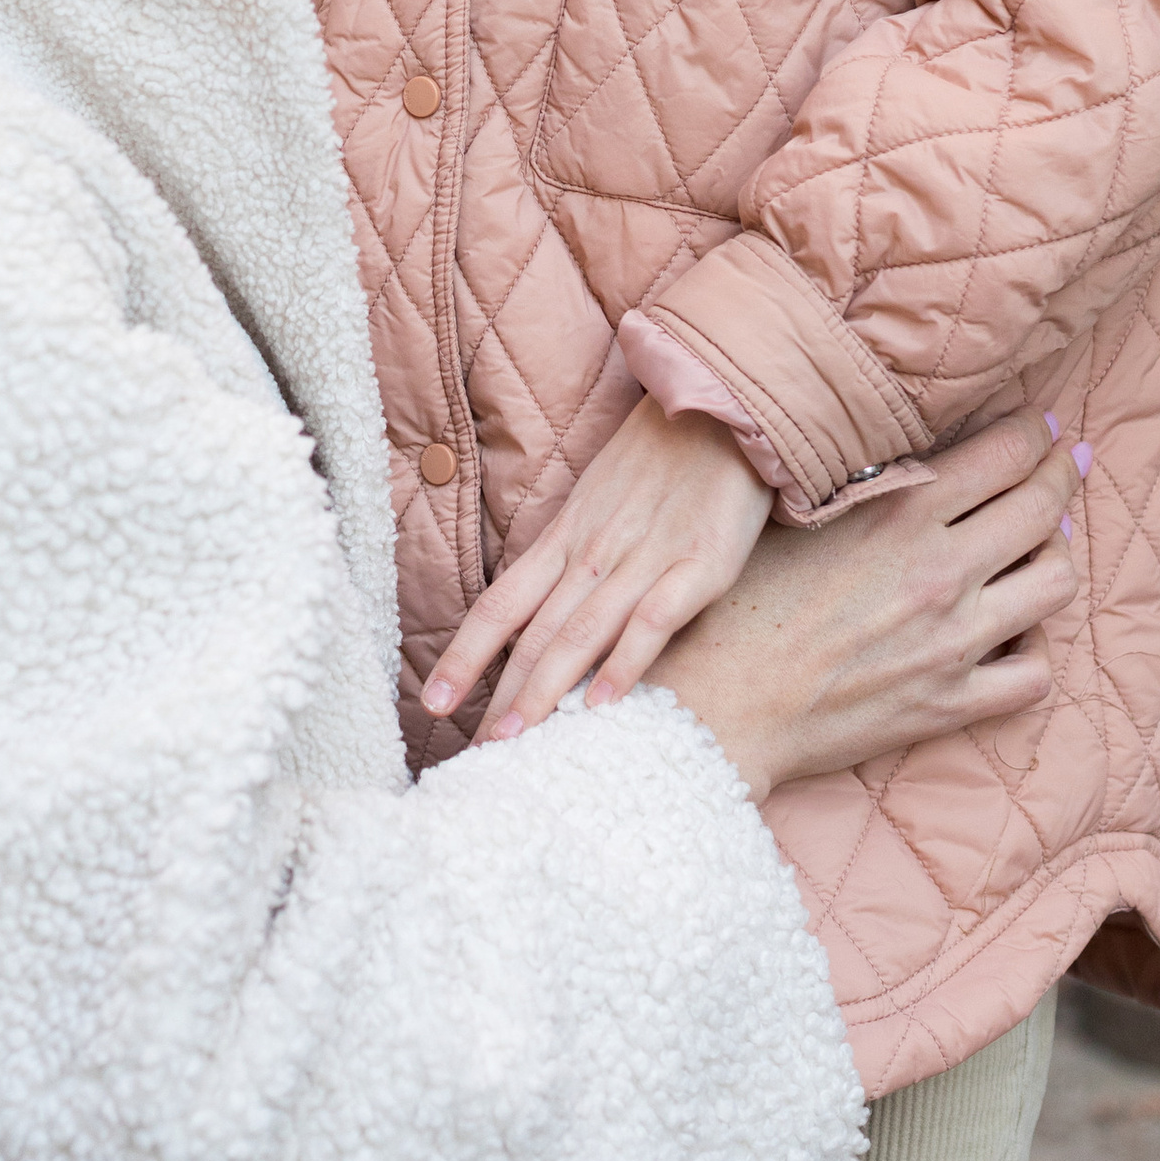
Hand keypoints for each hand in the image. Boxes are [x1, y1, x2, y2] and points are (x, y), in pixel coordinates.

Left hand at [425, 402, 772, 738]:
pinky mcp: (699, 565)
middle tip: (475, 752)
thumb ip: (570, 556)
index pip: (501, 604)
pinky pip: (653, 619)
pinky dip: (625, 663)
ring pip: (581, 632)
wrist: (726, 408)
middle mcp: (594, 552)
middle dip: (501, 694)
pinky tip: (603, 703)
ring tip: (517, 739)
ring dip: (545, 690)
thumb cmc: (660, 459)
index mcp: (567, 537)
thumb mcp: (598, 501)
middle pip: (534, 632)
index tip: (433, 704)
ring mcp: (645, 558)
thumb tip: (535, 613)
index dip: (464, 656)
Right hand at [644, 409, 1082, 807]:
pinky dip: (1034, 648)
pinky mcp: (951, 704)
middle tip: (1061, 463)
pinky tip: (1016, 631)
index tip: (1035, 424)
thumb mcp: (796, 515)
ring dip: (1057, 554)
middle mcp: (940, 571)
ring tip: (1044, 544)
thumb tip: (903, 446)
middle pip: (1043, 507)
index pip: (1003, 454)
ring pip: (1055, 583)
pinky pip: (1033, 674)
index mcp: (899, 513)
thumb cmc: (739, 604)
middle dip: (1060, 475)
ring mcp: (953, 642)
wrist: (718, 707)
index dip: (1030, 431)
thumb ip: (862, 482)